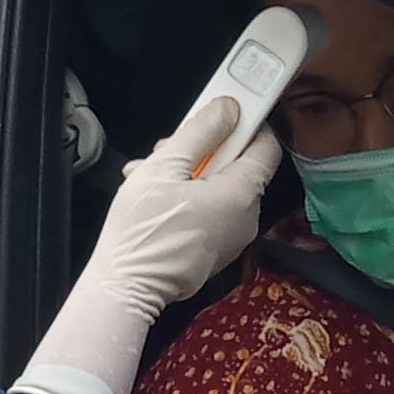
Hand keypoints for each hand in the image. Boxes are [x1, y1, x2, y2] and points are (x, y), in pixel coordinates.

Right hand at [13, 90, 280, 393]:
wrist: (126, 286)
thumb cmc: (143, 227)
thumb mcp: (165, 167)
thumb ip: (201, 132)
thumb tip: (231, 107)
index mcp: (242, 194)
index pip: (267, 146)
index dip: (249, 123)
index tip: (223, 111)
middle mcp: (247, 217)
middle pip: (237, 166)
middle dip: (204, 149)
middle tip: (167, 149)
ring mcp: (232, 237)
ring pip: (219, 187)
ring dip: (188, 172)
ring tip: (148, 174)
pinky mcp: (214, 250)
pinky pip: (210, 210)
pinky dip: (188, 197)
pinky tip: (153, 195)